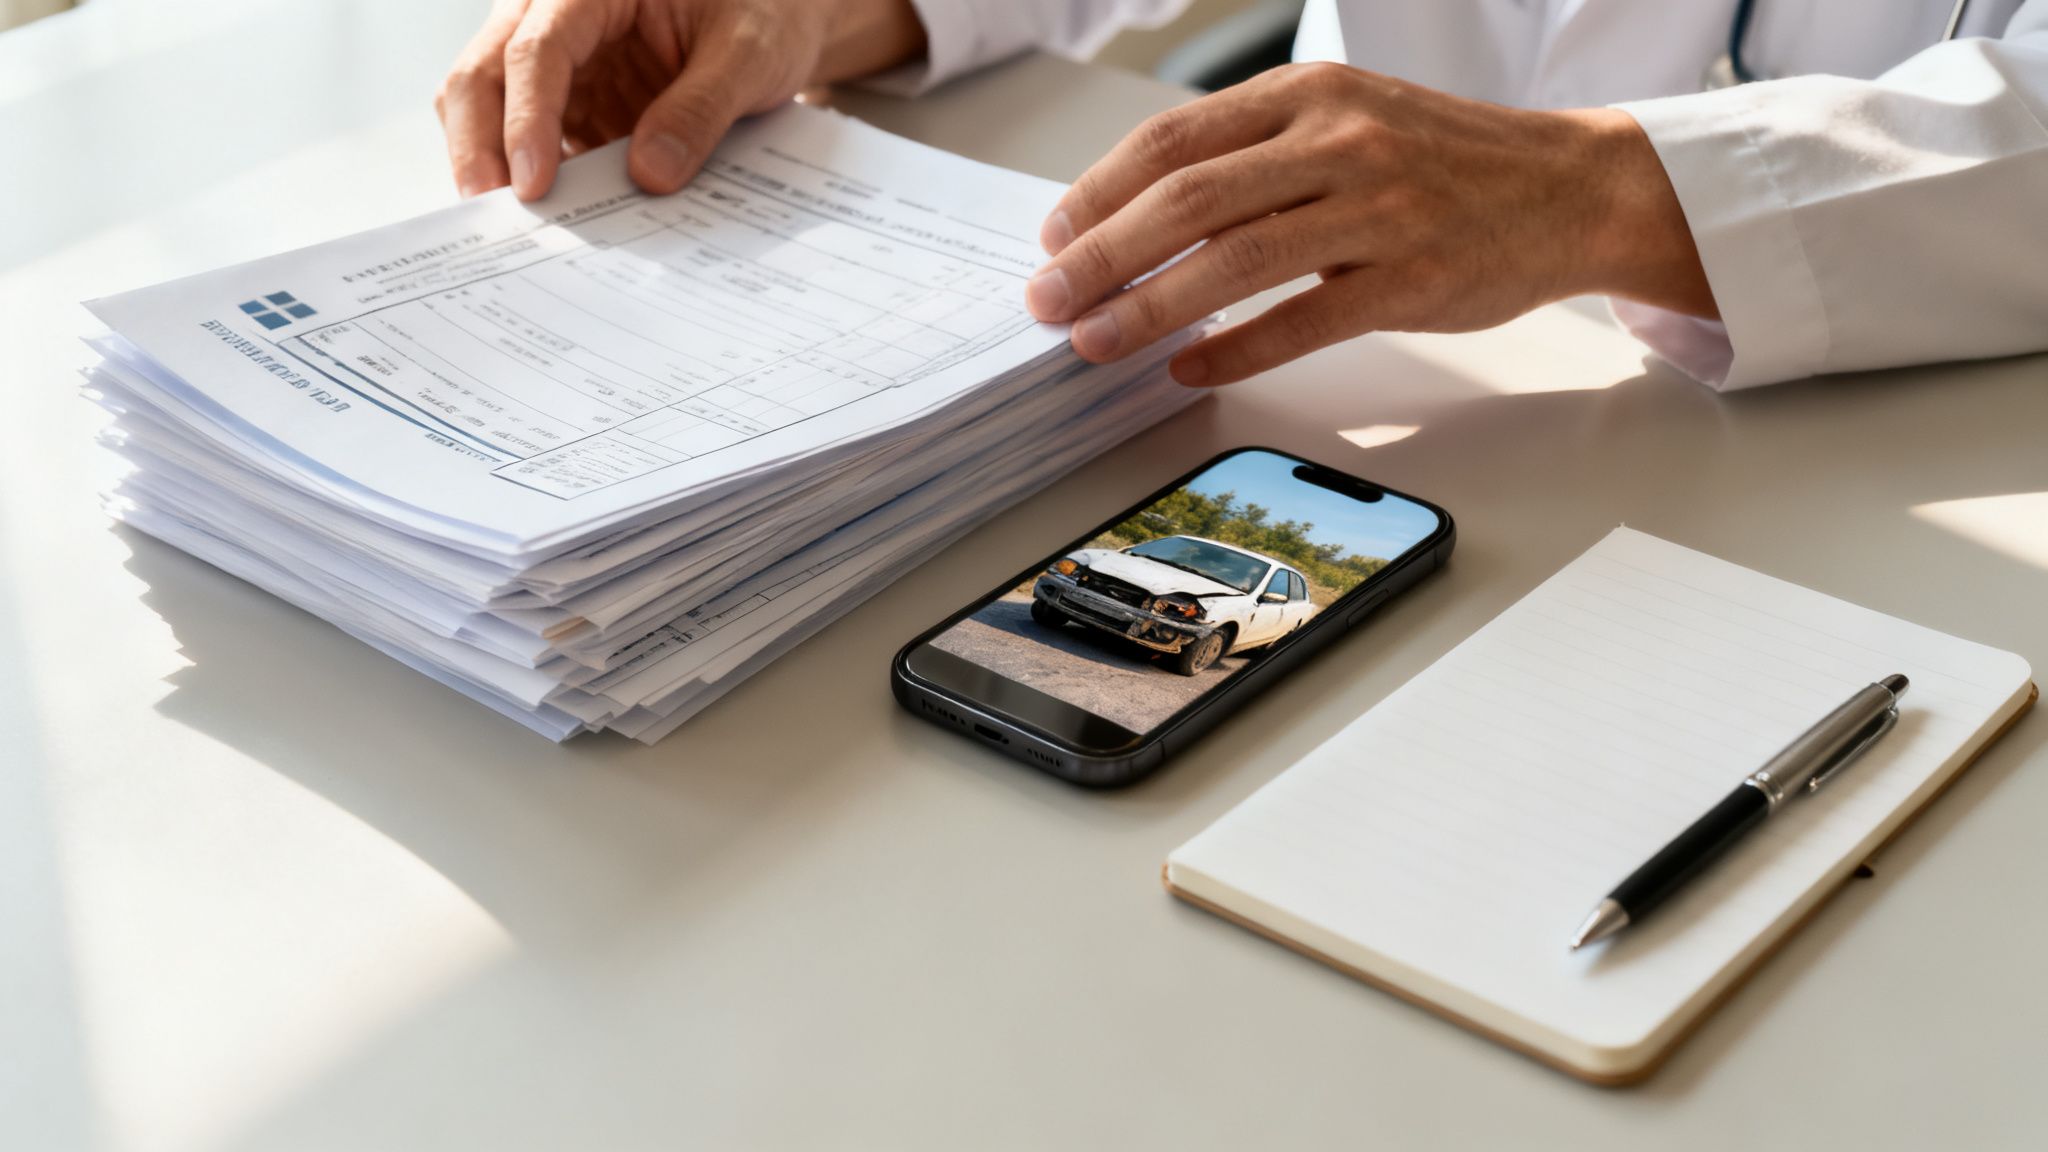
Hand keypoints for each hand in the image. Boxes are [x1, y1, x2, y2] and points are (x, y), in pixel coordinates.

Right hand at [437, 0, 925, 200]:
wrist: (775, 23)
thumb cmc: (763, 17)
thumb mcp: (749, 54)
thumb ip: (701, 108)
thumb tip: (649, 176)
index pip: (537, 48)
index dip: (527, 116)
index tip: (534, 183)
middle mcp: (555, 15)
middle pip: (484, 75)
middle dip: (479, 147)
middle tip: (492, 218)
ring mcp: (558, 63)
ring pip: (489, 109)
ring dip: (495, 169)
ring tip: (516, 235)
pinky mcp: (571, 103)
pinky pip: (534, 143)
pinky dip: (537, 183)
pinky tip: (554, 227)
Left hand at [1023, 63, 1715, 386]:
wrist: (1570, 186)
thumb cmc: (1443, 160)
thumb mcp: (1347, 119)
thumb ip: (1256, 152)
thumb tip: (1144, 214)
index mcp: (1308, 94)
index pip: (1174, 139)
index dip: (1099, 191)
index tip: (1051, 237)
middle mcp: (1337, 141)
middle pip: (1188, 199)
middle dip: (1100, 255)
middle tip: (1047, 301)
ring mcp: (1377, 210)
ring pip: (1235, 259)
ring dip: (1149, 307)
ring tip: (1094, 343)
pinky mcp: (1410, 279)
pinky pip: (1303, 321)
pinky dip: (1235, 349)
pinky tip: (1187, 370)